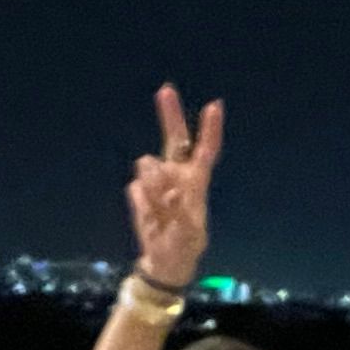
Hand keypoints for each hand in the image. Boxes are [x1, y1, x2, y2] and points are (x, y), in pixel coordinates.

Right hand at [126, 84, 222, 288]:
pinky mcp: (139, 191)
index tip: (214, 106)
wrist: (165, 260)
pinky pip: (136, 188)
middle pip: (174, 138)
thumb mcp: (190, 233)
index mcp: (196, 181)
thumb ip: (181, 211)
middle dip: (170, 113)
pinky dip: (142, 202)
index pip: (205, 151)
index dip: (209, 130)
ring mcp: (157, 181)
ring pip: (148, 165)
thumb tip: (169, 193)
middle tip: (165, 89)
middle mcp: (177, 174)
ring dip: (152, 184)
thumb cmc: (185, 245)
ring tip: (161, 211)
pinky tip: (150, 216)